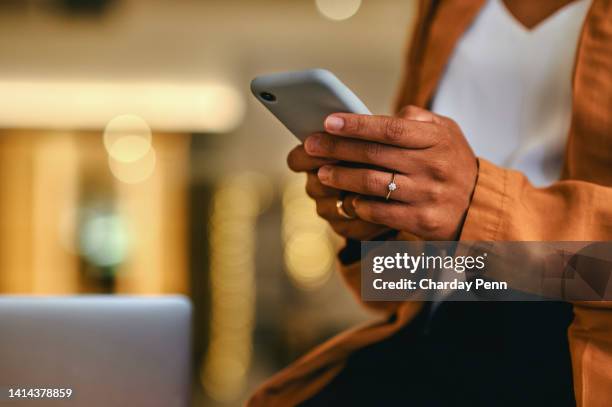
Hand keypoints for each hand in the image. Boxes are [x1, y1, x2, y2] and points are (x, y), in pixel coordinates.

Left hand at [303, 106, 477, 240]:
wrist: (479, 205)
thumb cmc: (452, 162)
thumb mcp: (446, 132)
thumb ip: (416, 120)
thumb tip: (377, 117)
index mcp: (438, 139)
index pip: (391, 128)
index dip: (357, 125)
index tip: (328, 121)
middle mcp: (434, 166)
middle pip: (376, 155)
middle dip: (337, 148)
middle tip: (310, 145)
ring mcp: (428, 195)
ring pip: (374, 184)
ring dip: (342, 177)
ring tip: (322, 172)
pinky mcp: (422, 221)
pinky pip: (381, 213)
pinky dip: (360, 205)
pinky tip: (347, 198)